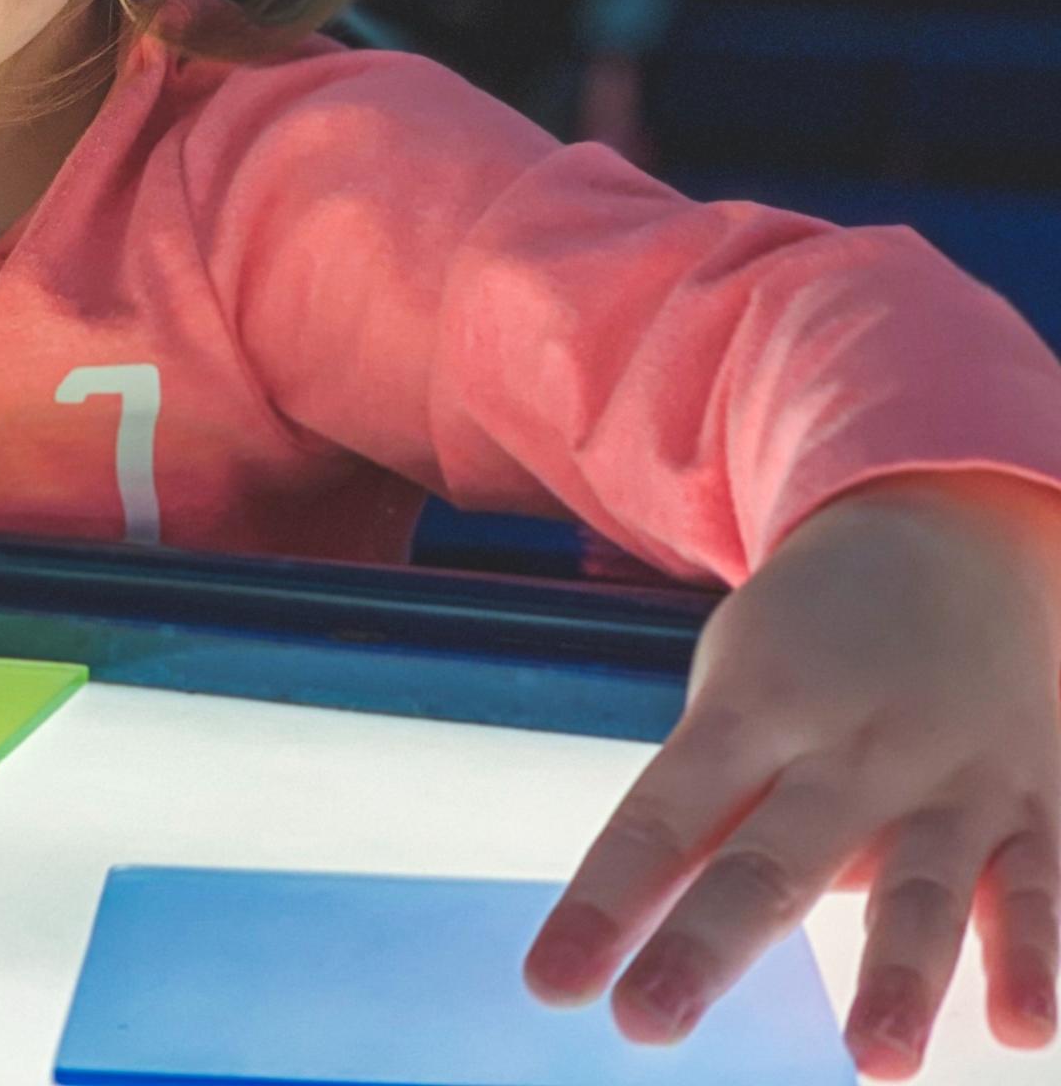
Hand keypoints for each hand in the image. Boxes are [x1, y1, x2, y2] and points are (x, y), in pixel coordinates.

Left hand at [523, 471, 1060, 1076]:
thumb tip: (685, 927)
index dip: (603, 902)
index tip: (552, 985)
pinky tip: (1020, 1026)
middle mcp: (848, 746)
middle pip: (768, 859)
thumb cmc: (812, 641)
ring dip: (898, 977)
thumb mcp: (743, 685)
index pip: (660, 817)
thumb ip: (724, 802)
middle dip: (705, 949)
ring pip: (921, 886)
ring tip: (875, 1060)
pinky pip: (1042, 885)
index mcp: (752, 710)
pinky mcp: (1039, 799)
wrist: (949, 531)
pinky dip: (1036, 957)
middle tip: (646, 1024)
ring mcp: (950, 776)